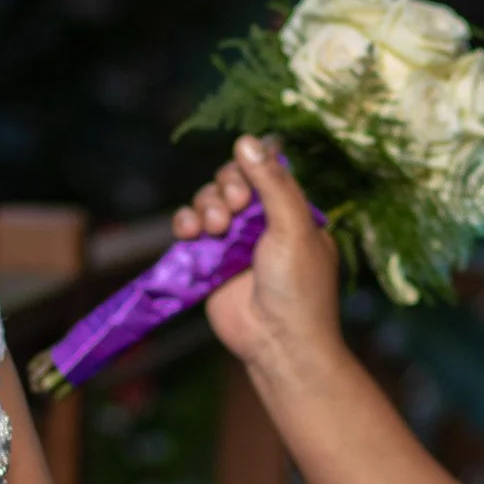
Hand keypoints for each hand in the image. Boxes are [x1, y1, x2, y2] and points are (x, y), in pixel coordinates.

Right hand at [172, 137, 344, 375]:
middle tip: (232, 211)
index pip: (264, 170)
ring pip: (208, 201)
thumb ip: (272, 183)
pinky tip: (189, 232)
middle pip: (231, 181)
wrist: (278, 343)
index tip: (246, 186)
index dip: (249, 169)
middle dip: (225, 189)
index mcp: (292, 212)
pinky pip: (190, 228)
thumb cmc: (298, 287)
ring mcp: (234, 243)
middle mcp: (263, 223)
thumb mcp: (293, 228)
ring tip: (214, 228)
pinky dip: (185, 223)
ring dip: (205, 206)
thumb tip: (248, 140)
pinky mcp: (209, 262)